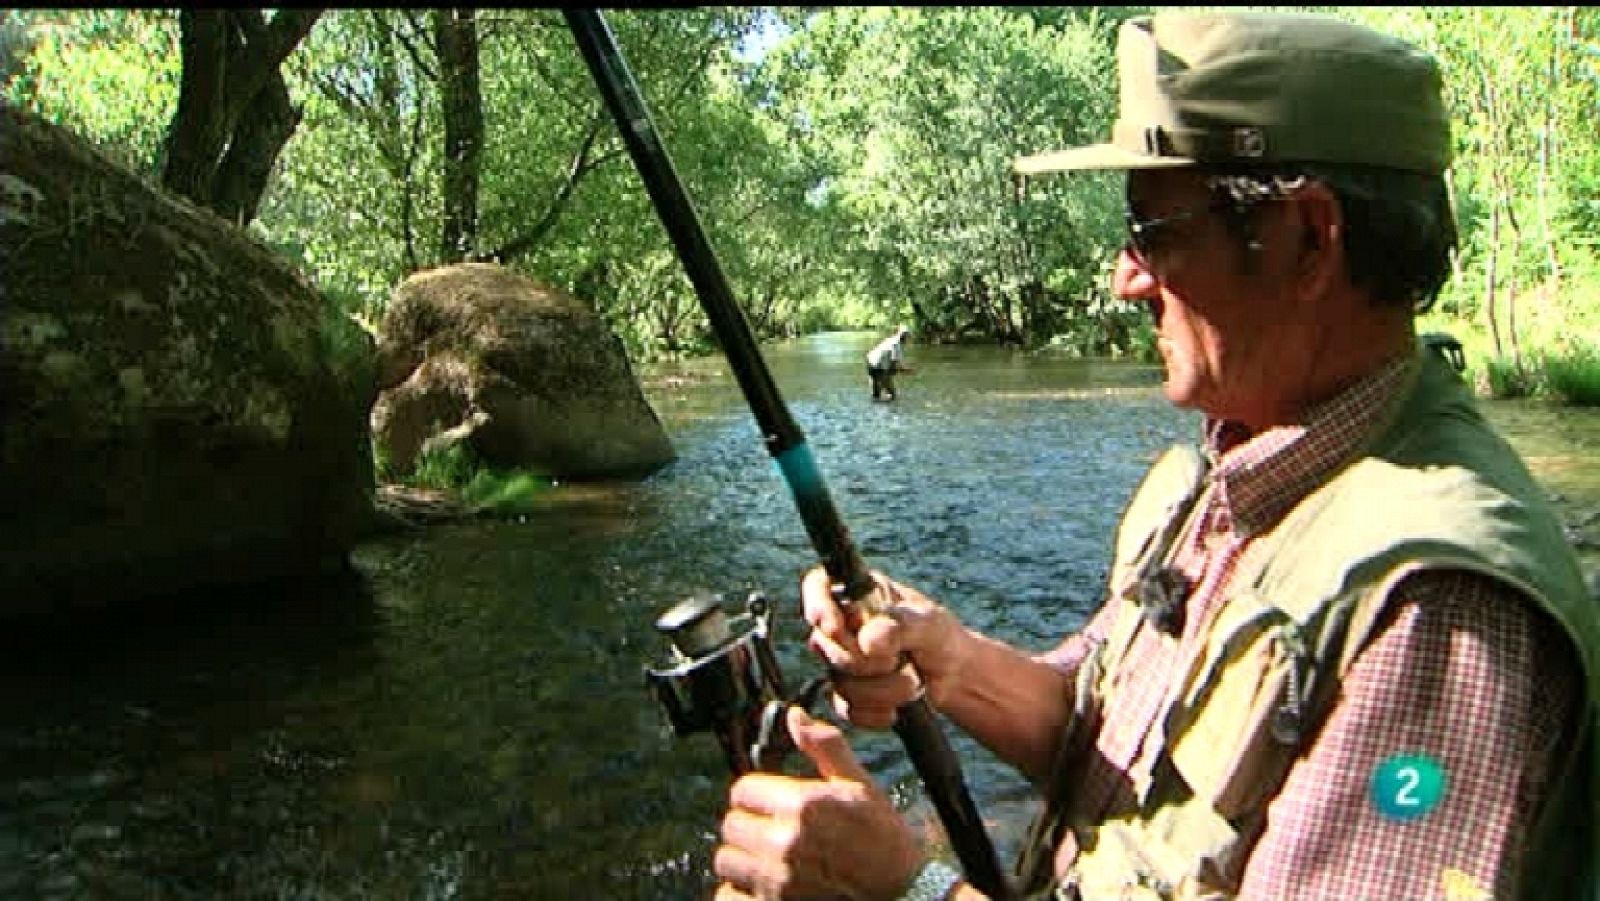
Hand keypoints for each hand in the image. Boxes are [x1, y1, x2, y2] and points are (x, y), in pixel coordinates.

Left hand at [713, 706, 922, 899]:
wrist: (904, 893)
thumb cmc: (883, 839)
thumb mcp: (859, 785)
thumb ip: (824, 746)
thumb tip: (795, 716)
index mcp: (804, 805)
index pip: (743, 791)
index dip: (756, 795)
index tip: (770, 804)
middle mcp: (787, 843)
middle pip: (731, 826)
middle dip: (749, 826)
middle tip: (771, 833)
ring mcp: (779, 881)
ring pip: (727, 862)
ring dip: (743, 860)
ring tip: (768, 860)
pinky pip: (729, 896)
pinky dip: (740, 892)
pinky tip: (763, 886)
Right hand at [800, 566, 969, 728]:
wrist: (954, 678)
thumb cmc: (941, 638)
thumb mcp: (928, 624)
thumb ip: (899, 627)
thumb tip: (867, 642)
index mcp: (860, 593)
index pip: (818, 587)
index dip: (818, 606)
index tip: (835, 629)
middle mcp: (844, 624)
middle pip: (825, 643)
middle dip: (865, 661)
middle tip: (899, 660)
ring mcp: (842, 659)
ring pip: (838, 681)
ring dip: (881, 690)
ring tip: (913, 683)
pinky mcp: (847, 693)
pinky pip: (845, 708)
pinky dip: (874, 712)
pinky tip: (896, 709)